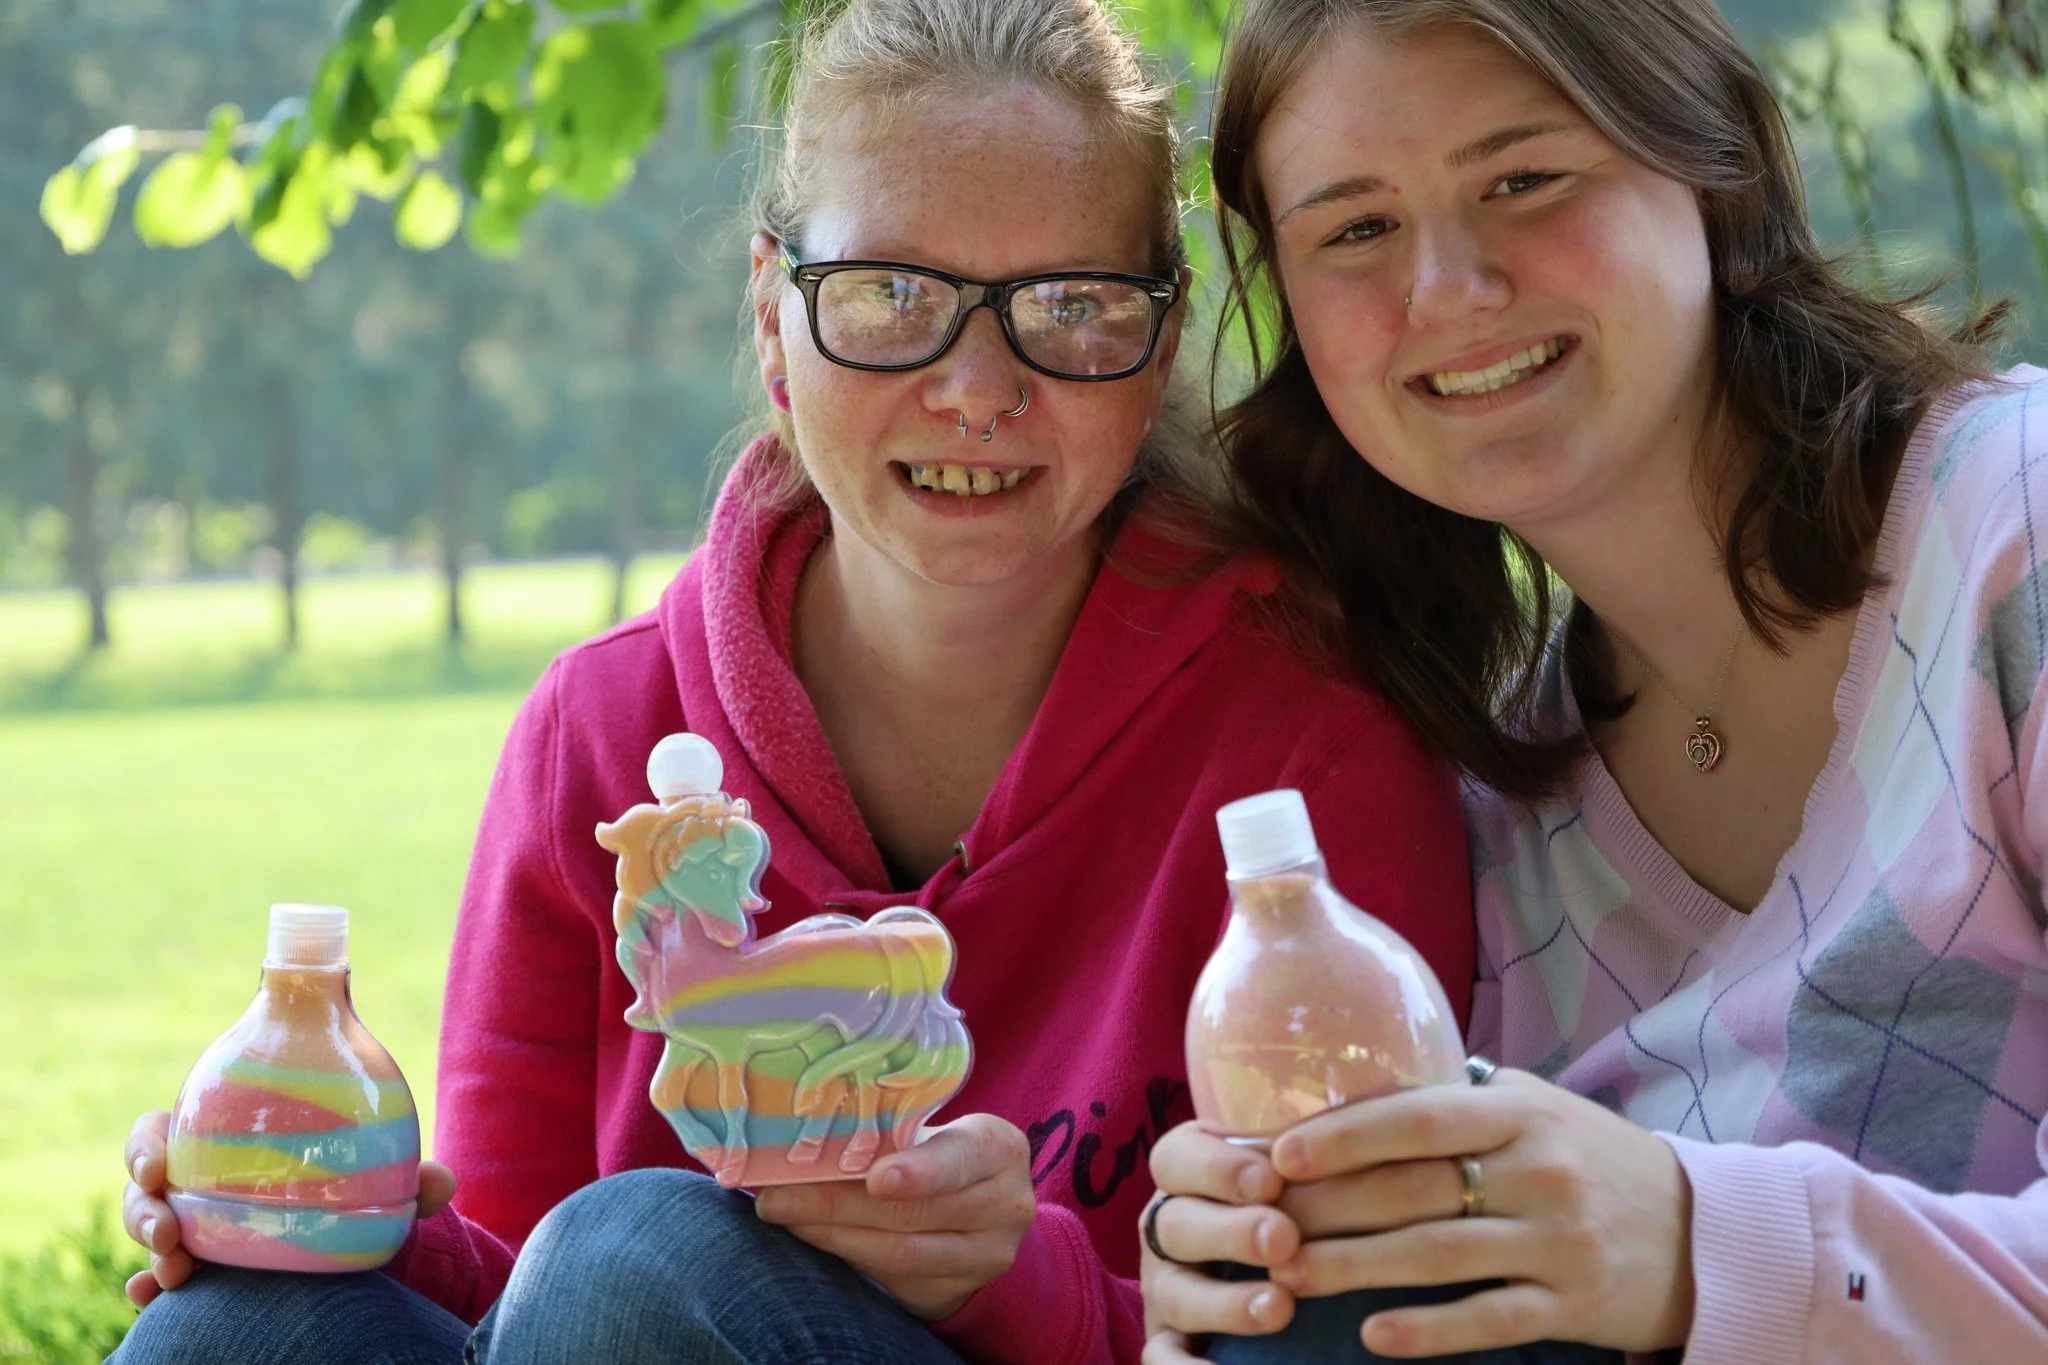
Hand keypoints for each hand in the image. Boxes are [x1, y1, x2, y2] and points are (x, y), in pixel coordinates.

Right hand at [121, 1109, 456, 1307]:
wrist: (347, 1236)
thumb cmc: (342, 1184)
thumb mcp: (370, 1175)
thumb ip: (405, 1179)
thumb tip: (442, 1183)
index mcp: (218, 1140)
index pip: (163, 1132)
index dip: (147, 1145)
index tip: (157, 1163)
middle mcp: (196, 1182)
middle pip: (144, 1189)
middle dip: (142, 1208)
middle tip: (166, 1229)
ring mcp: (192, 1227)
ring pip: (151, 1233)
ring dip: (151, 1251)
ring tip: (173, 1270)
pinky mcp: (197, 1268)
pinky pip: (160, 1279)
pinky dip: (152, 1288)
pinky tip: (154, 1298)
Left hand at [753, 1113, 1036, 1320]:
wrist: (986, 1208)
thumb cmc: (942, 1154)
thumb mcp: (934, 1132)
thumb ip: (890, 1136)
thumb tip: (808, 1134)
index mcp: (997, 1148)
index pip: (958, 1160)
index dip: (917, 1172)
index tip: (875, 1179)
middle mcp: (1004, 1204)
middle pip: (914, 1212)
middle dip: (838, 1203)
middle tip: (780, 1196)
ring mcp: (986, 1255)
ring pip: (900, 1253)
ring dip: (832, 1234)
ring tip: (784, 1216)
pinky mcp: (957, 1289)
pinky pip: (894, 1279)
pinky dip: (848, 1256)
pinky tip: (813, 1236)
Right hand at [1138, 1121, 1300, 1359]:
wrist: (1291, 1277)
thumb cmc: (1307, 1200)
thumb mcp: (1299, 1169)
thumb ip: (1312, 1151)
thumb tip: (1359, 1126)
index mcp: (1190, 1172)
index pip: (1178, 1158)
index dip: (1218, 1168)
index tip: (1272, 1178)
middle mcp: (1169, 1225)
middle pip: (1176, 1224)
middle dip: (1231, 1232)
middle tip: (1283, 1239)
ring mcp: (1166, 1286)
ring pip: (1176, 1294)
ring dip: (1225, 1303)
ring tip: (1280, 1309)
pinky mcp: (1169, 1341)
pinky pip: (1162, 1360)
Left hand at [1262, 1069, 1693, 1355]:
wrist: (1703, 1231)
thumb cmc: (1593, 1160)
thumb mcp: (1540, 1111)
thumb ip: (1462, 1102)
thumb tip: (1358, 1089)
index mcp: (1523, 1113)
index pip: (1420, 1116)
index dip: (1346, 1135)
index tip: (1281, 1153)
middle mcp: (1542, 1171)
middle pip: (1414, 1189)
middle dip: (1329, 1208)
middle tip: (1263, 1224)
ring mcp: (1559, 1241)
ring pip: (1438, 1255)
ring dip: (1355, 1267)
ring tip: (1291, 1276)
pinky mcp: (1574, 1304)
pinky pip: (1490, 1319)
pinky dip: (1430, 1329)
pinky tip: (1374, 1334)